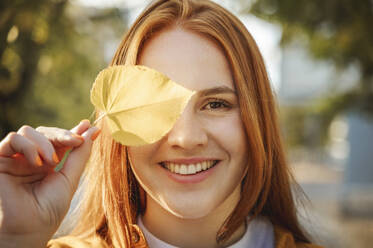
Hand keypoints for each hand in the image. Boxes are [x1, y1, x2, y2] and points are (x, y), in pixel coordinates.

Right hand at [0, 120, 99, 247]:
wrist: (26, 231)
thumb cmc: (48, 211)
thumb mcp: (69, 179)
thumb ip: (80, 155)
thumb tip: (93, 131)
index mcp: (47, 164)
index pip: (60, 141)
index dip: (73, 132)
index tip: (88, 126)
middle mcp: (30, 159)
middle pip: (45, 132)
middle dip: (62, 134)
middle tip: (76, 141)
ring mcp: (15, 159)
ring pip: (28, 131)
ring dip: (45, 142)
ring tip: (51, 162)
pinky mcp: (0, 160)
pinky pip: (12, 139)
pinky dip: (28, 146)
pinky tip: (37, 162)